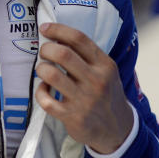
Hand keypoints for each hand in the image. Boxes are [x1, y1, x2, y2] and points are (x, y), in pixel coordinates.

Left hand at [35, 23, 133, 153]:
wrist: (117, 129)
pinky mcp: (73, 117)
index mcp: (104, 65)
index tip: (44, 28)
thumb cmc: (105, 94)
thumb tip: (56, 37)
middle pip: (62, 53)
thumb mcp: (105, 72)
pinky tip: (44, 90)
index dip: (58, 30)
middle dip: (46, 49)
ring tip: (43, 70)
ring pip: (51, 74)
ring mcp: (84, 100)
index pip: (78, 39)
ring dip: (41, 69)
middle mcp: (96, 81)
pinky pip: (46, 100)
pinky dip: (40, 92)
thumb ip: (86, 56)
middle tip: (44, 53)